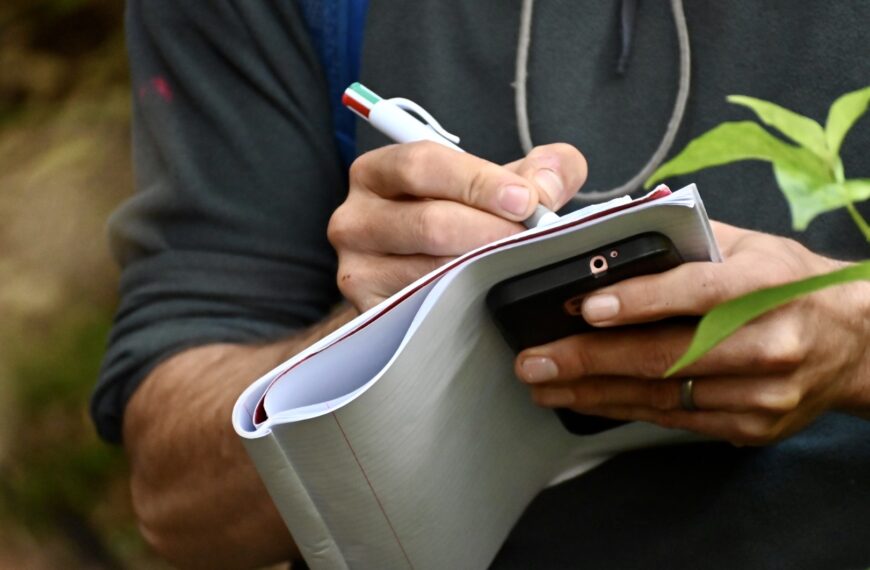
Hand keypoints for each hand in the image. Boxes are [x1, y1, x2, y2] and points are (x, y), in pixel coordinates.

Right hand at [328, 142, 586, 310]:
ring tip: (519, 267)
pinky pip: (423, 309)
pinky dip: (464, 303)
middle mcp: (355, 219)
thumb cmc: (459, 221)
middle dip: (492, 233)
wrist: (421, 277)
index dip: (478, 181)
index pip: (422, 165)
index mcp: (377, 172)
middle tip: (534, 241)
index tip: (525, 200)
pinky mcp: (369, 312)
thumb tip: (549, 185)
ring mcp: (357, 269)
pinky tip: (490, 296)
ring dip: (484, 271)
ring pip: (430, 271)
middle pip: (429, 223)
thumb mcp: (495, 185)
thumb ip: (539, 170)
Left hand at [515, 222, 869, 445]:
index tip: (585, 307)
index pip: (697, 292)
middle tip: (536, 360)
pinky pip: (677, 420)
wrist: (857, 341)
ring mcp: (764, 393)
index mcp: (766, 284)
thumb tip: (610, 241)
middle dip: (590, 360)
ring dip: (595, 393)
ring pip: (664, 396)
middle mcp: (769, 342)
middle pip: (668, 356)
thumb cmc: (789, 284)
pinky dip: (625, 408)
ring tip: (545, 383)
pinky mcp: (754, 425)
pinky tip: (587, 401)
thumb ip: (686, 241)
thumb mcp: (749, 245)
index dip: (639, 301)